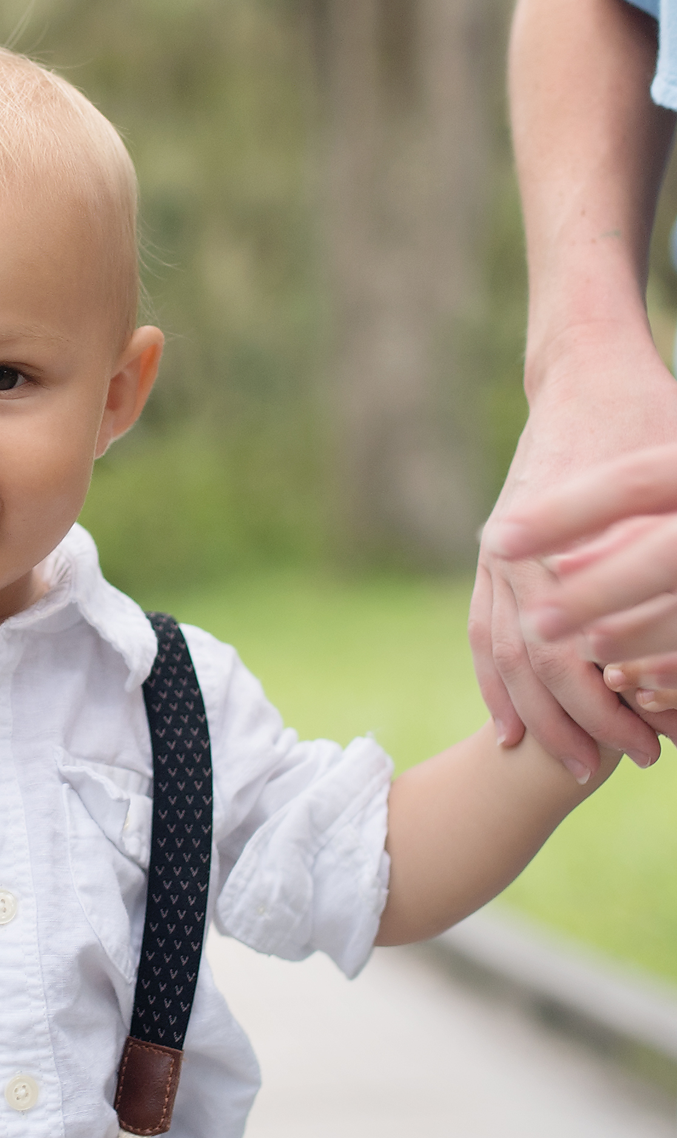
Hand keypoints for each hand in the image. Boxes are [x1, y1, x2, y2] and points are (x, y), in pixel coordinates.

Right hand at [470, 340, 676, 777]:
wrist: (586, 372)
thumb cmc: (647, 421)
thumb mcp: (675, 483)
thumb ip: (668, 556)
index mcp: (561, 543)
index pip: (579, 652)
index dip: (614, 708)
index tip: (654, 746)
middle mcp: (518, 555)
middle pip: (538, 664)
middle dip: (579, 724)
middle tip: (624, 763)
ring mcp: (499, 553)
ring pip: (502, 654)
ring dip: (534, 715)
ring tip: (569, 765)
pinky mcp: (494, 551)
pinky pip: (480, 630)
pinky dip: (493, 682)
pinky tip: (510, 725)